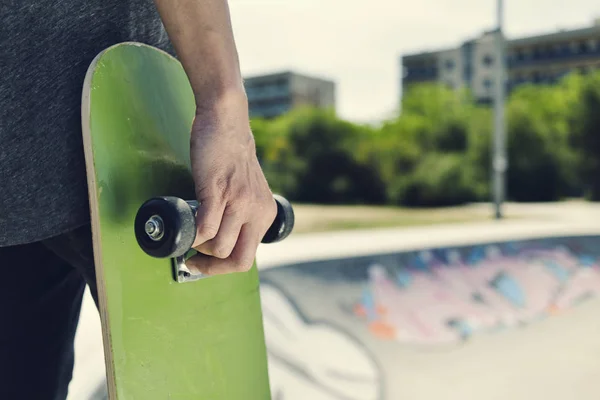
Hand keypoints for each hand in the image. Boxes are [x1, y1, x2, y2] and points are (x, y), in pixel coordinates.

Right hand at [186, 92, 276, 275]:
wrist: (226, 120)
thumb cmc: (230, 154)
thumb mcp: (248, 189)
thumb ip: (242, 213)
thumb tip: (221, 239)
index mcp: (265, 214)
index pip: (247, 258)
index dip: (223, 268)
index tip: (206, 263)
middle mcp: (257, 211)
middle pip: (239, 261)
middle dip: (212, 268)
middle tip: (195, 261)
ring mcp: (239, 202)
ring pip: (219, 248)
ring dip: (198, 247)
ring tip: (191, 234)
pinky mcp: (218, 191)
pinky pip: (204, 228)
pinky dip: (191, 234)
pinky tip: (186, 225)